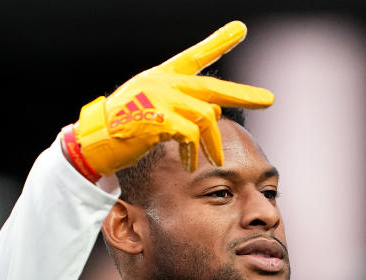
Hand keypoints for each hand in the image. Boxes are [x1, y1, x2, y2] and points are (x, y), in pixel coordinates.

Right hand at [62, 21, 273, 179]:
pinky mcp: (157, 119)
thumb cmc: (127, 127)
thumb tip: (217, 108)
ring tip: (216, 158)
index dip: (218, 42)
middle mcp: (164, 82)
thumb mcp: (158, 110)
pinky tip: (191, 163)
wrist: (96, 142)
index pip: (196, 55)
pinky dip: (194, 152)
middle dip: (243, 95)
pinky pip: (190, 135)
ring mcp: (160, 99)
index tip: (240, 29)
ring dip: (213, 142)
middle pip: (212, 87)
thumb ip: (186, 105)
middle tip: (268, 100)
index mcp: (164, 76)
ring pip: (205, 116)